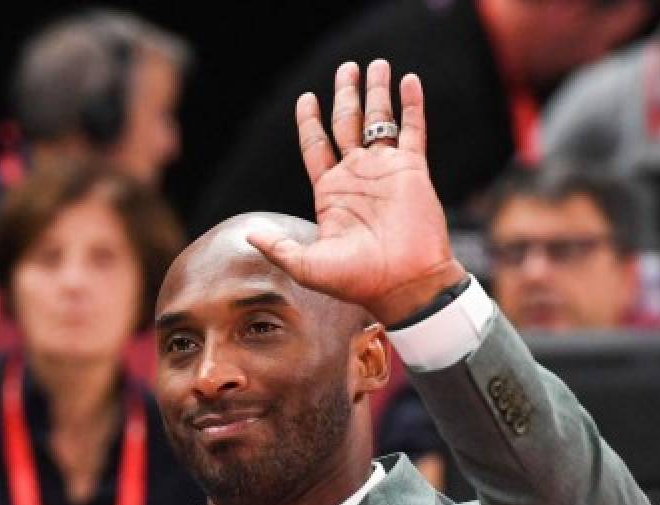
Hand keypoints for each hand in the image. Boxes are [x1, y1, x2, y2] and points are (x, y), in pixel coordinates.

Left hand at [246, 60, 466, 326]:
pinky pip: (412, 130)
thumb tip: (246, 232)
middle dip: (346, 95)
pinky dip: (411, 105)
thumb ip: (277, 246)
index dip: (310, 122)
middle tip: (347, 68)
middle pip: (347, 124)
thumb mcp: (307, 265)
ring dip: (377, 92)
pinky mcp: (412, 170)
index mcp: (331, 193)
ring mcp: (386, 171)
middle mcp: (357, 177)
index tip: (307, 98)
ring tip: (376, 64)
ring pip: (379, 121)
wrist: (403, 285)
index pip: (316, 146)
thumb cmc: (357, 281)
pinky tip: (408, 80)